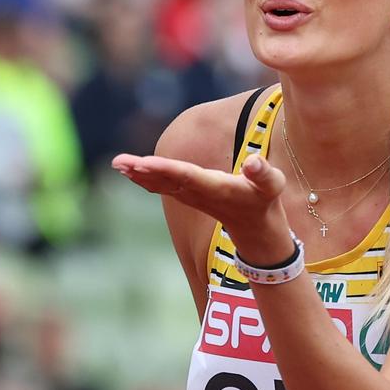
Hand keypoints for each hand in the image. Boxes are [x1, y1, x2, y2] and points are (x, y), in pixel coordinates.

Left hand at [111, 152, 294, 263]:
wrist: (255, 228)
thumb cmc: (264, 200)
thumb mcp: (272, 185)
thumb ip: (263, 173)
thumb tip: (253, 162)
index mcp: (216, 187)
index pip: (187, 176)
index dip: (166, 169)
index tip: (144, 163)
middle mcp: (199, 193)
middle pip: (167, 180)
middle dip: (143, 171)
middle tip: (119, 162)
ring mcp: (191, 196)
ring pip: (160, 184)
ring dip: (138, 175)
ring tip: (118, 163)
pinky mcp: (188, 195)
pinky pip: (162, 186)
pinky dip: (145, 178)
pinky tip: (130, 171)